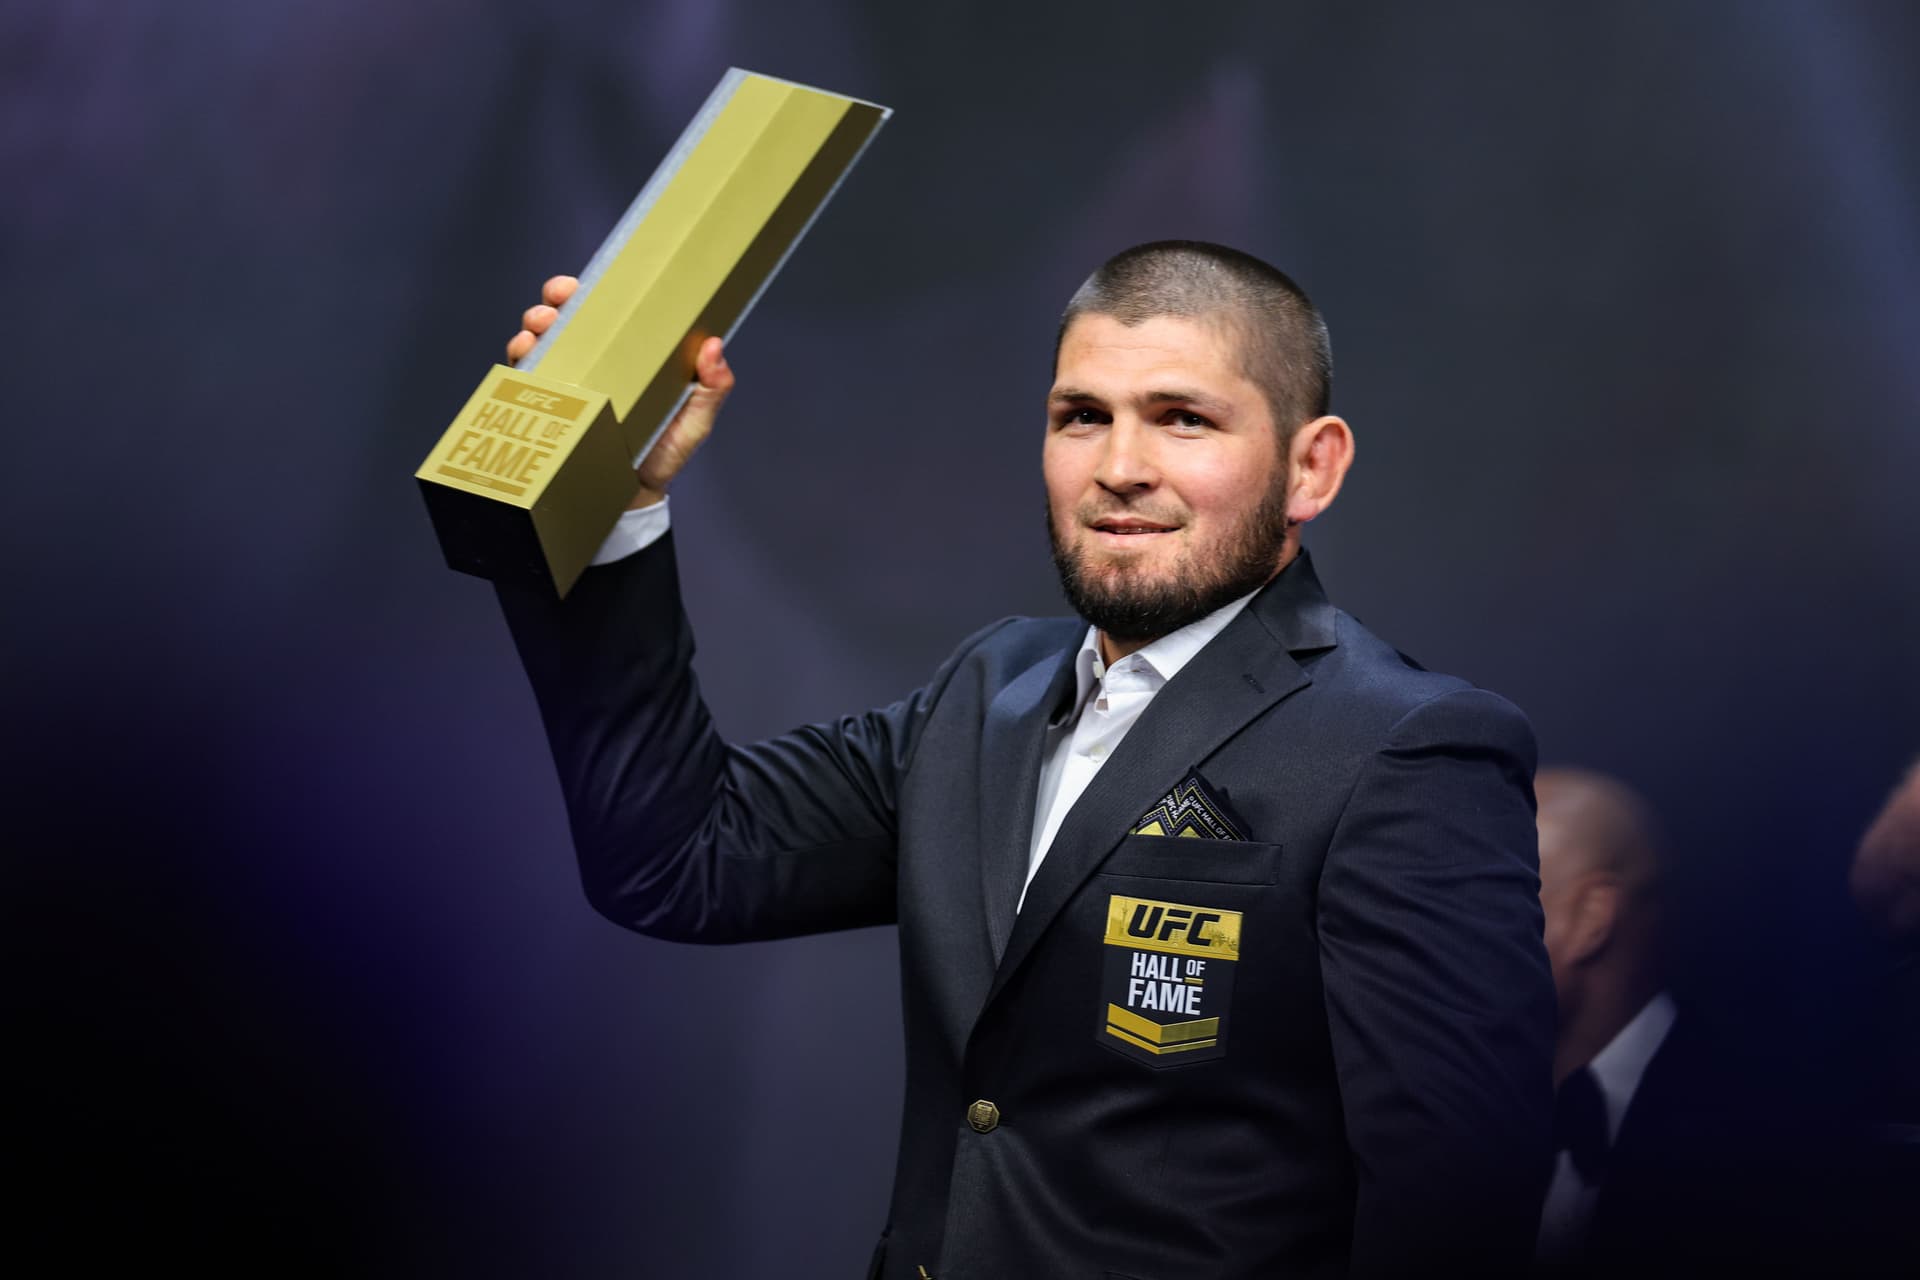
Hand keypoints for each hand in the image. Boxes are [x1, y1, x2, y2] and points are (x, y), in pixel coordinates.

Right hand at [506, 274, 734, 509]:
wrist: (635, 496)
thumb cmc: (667, 452)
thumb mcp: (697, 419)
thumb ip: (712, 387)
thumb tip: (715, 345)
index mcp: (629, 353)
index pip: (606, 310)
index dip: (589, 290)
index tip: (579, 284)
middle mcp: (594, 361)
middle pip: (566, 317)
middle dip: (553, 301)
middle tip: (555, 305)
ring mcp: (569, 381)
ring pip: (539, 340)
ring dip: (533, 327)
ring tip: (539, 331)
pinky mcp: (550, 406)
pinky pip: (525, 377)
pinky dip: (520, 361)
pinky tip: (525, 357)